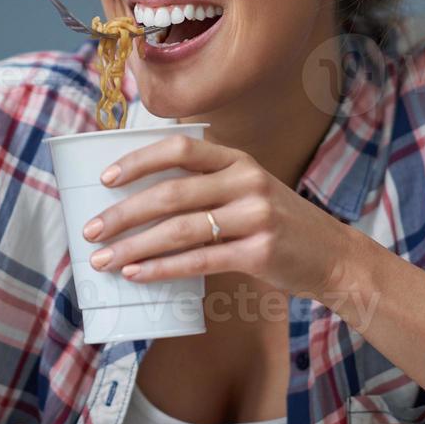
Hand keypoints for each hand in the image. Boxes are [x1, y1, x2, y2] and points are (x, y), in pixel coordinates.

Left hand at [80, 134, 359, 300]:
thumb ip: (206, 187)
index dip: (139, 161)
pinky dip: (162, 268)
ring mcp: (255, 216)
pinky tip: (137, 275)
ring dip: (134, 246)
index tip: (105, 179)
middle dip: (123, 214)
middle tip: (90, 231)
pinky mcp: (258, 252)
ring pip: (179, 229)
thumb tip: (139, 203)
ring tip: (103, 260)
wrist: (333, 256)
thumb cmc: (279, 224)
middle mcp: (246, 181)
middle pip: (171, 193)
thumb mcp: (249, 190)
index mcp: (238, 160)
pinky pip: (198, 260)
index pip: (180, 148)